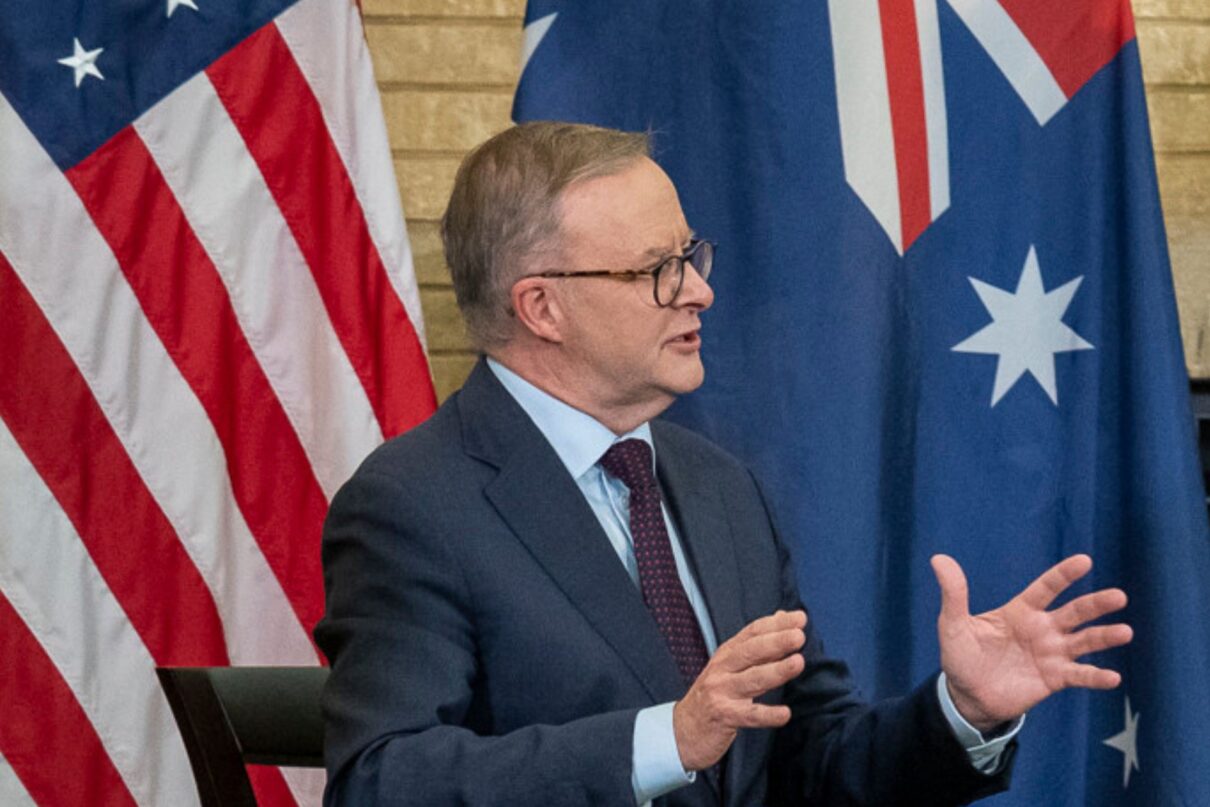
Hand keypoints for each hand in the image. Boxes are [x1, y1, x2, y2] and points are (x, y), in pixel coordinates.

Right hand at [673, 609, 805, 770]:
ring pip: (752, 679)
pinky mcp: (723, 716)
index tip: (799, 618)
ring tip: (798, 663)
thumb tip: (782, 617)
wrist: (682, 730)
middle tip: (799, 636)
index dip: (775, 624)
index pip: (752, 633)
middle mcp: (722, 669)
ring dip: (776, 670)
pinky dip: (767, 715)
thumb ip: (757, 645)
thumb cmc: (713, 695)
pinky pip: (749, 716)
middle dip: (776, 642)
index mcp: (726, 654)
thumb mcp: (730, 666)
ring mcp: (721, 692)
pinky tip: (785, 714)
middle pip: (751, 652)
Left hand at [931, 554, 1131, 732]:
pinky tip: (1112, 676)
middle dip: (1096, 603)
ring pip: (1084, 642)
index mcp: (1020, 611)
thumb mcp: (952, 624)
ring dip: (1105, 637)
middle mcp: (1042, 629)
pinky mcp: (1054, 679)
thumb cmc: (961, 656)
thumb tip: (939, 559)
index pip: (1046, 588)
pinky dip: (1095, 676)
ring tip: (1125, 631)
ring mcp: (1051, 654)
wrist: (967, 696)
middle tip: (1119, 596)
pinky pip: (1079, 675)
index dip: (1064, 575)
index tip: (1084, 561)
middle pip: (1074, 612)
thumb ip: (953, 594)